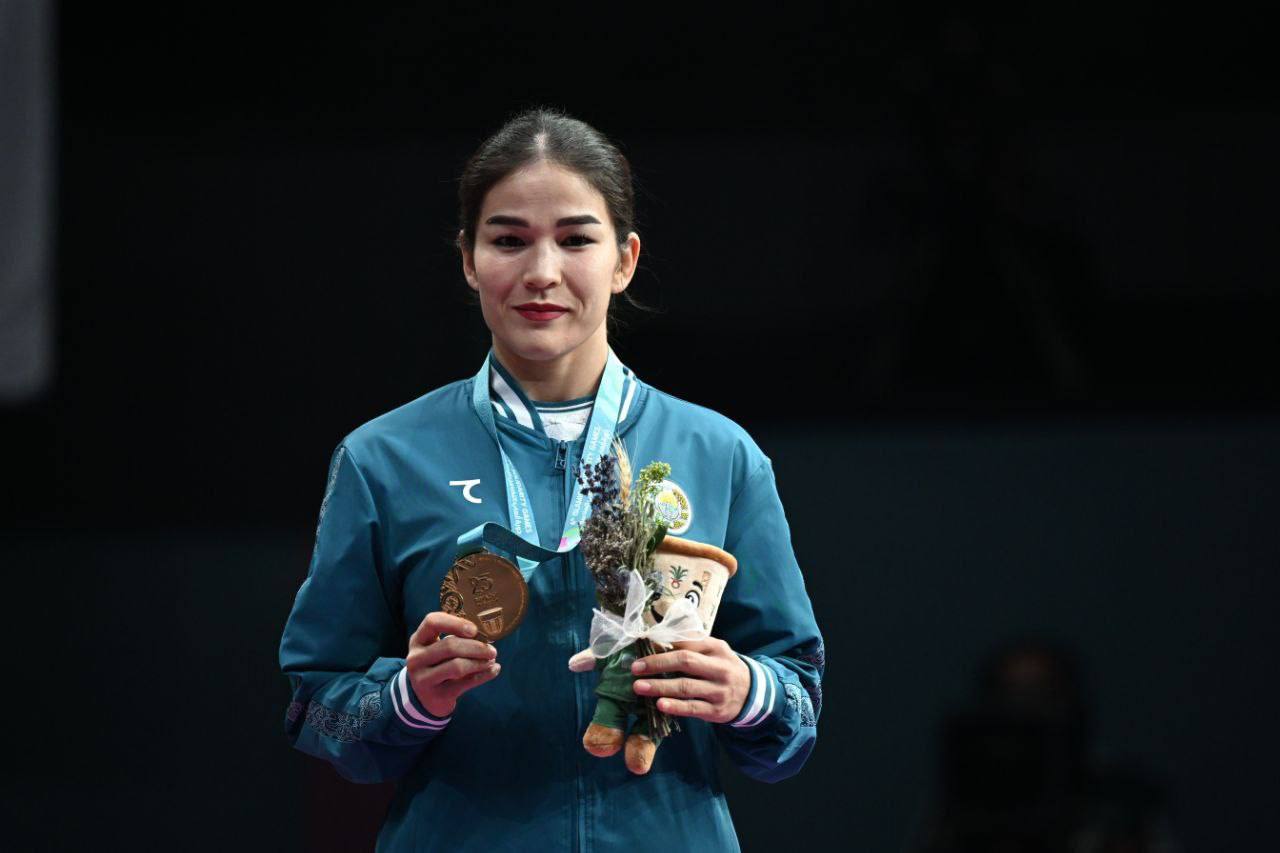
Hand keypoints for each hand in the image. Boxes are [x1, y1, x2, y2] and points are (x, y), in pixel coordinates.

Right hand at [406, 612, 500, 717]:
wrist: (425, 698)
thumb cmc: (437, 665)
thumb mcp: (437, 649)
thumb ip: (456, 639)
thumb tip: (485, 637)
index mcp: (418, 640)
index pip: (432, 622)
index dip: (455, 623)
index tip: (474, 629)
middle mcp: (416, 658)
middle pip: (449, 646)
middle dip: (476, 647)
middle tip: (492, 650)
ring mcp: (423, 679)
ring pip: (457, 666)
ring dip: (480, 662)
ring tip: (491, 660)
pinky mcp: (436, 695)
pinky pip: (466, 683)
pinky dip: (484, 675)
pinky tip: (493, 670)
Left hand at [630, 638, 750, 723]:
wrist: (753, 693)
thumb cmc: (724, 668)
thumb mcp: (715, 651)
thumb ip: (692, 646)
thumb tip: (657, 641)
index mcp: (717, 648)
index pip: (687, 643)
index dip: (664, 646)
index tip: (643, 648)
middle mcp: (719, 667)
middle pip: (685, 662)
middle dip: (657, 664)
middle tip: (635, 668)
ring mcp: (718, 690)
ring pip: (686, 687)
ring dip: (660, 687)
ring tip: (639, 687)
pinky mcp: (716, 710)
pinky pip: (693, 708)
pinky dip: (675, 707)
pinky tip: (660, 705)